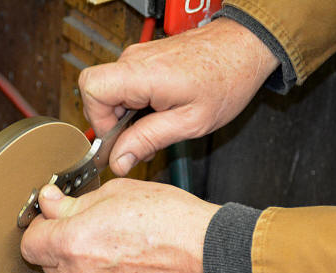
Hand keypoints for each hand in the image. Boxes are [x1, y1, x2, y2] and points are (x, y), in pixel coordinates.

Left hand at [20, 179, 219, 272]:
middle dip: (58, 243)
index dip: (39, 226)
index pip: (30, 244)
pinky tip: (125, 258)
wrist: (210, 254)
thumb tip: (49, 202)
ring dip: (80, 260)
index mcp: (74, 244)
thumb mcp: (116, 194)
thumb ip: (73, 202)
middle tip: (83, 223)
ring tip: (112, 240)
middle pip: (47, 263)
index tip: (51, 217)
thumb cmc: (170, 219)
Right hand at [79, 18, 278, 175]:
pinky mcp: (142, 60)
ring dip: (125, 116)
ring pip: (109, 92)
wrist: (243, 48)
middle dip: (113, 123)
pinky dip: (134, 105)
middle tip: (139, 138)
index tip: (118, 138)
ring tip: (155, 125)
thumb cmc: (226, 79)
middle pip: (97, 93)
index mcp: (143, 74)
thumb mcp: (190, 122)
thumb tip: (118, 161)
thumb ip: (148, 141)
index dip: (98, 119)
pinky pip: (123, 86)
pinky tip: (157, 113)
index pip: (91, 89)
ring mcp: (136, 57)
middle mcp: (134, 60)